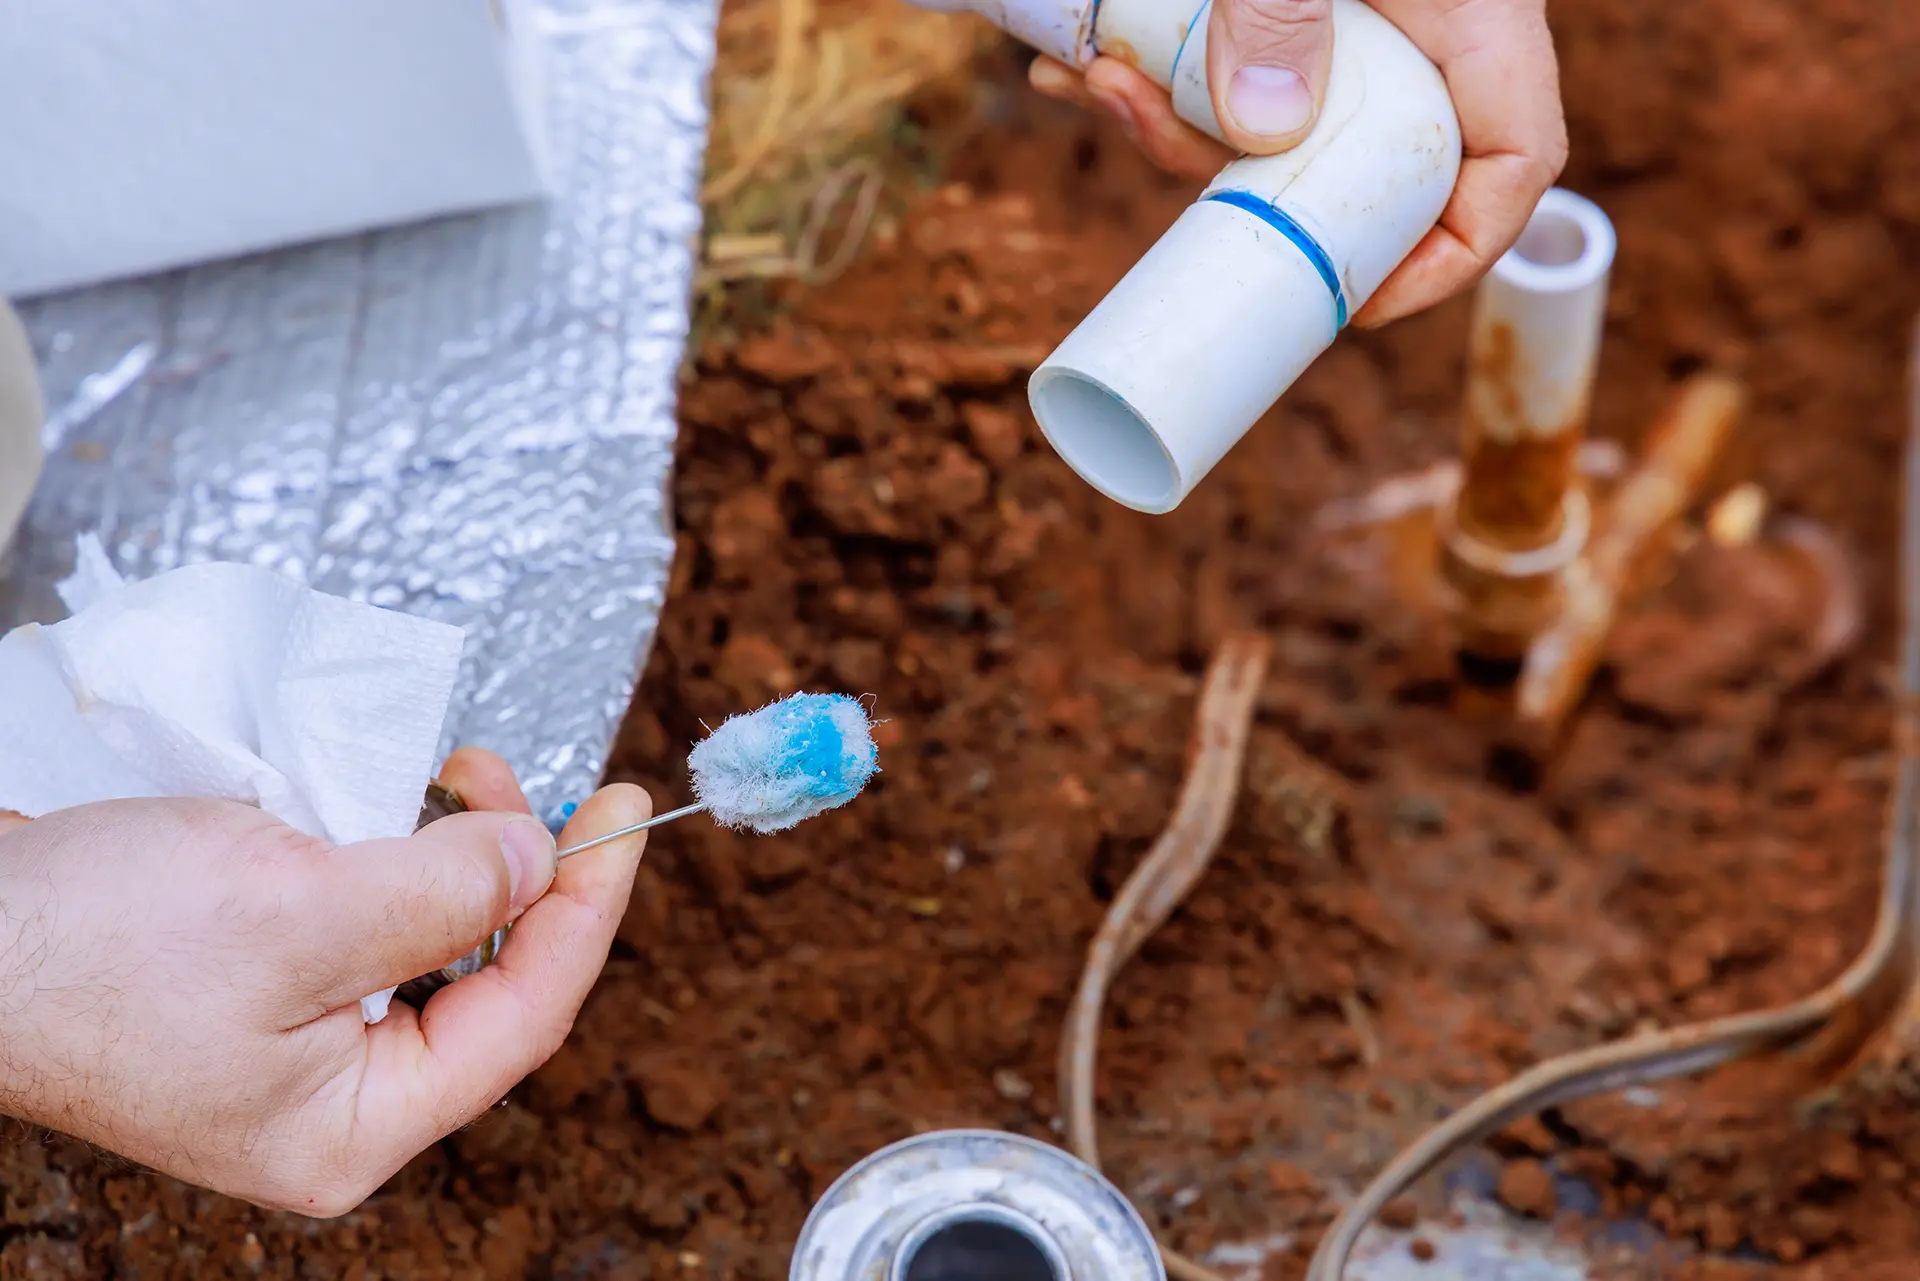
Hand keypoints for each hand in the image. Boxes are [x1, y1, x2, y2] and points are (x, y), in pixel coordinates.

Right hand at [0, 749, 649, 1215]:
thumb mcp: (301, 912)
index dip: (589, 908)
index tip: (625, 812)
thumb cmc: (98, 945)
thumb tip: (541, 863)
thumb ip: (444, 895)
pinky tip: (389, 806)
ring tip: (452, 776)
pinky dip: (395, 858)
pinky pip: (370, 926)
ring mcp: (298, 1050)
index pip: (526, 1016)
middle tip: (513, 777)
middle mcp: (337, 1103)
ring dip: (457, 854)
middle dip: (522, 872)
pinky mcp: (264, 991)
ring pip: (433, 945)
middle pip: (487, 982)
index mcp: (356, 1127)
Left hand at [1028, 0, 1567, 326]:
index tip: (1361, 307)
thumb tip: (1263, 129)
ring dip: (1170, 130)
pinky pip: (1227, 81)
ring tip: (1092, 78)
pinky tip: (1084, 66)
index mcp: (1465, 12)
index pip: (1509, 163)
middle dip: (1237, 184)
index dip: (1454, 255)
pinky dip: (1154, 85)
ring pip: (1273, 133)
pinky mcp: (1275, 18)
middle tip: (1140, 136)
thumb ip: (1285, 3)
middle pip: (1358, 167)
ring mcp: (1341, 29)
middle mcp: (1410, 34)